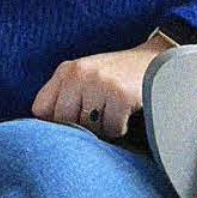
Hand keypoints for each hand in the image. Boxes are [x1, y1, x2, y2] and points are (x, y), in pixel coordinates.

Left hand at [31, 34, 171, 137]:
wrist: (156, 61)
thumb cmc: (116, 78)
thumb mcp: (84, 79)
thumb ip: (62, 99)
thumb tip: (43, 135)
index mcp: (66, 71)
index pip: (40, 110)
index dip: (53, 125)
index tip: (69, 126)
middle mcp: (78, 74)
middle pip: (64, 123)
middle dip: (82, 128)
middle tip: (98, 116)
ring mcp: (99, 84)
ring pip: (90, 129)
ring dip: (103, 128)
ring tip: (112, 110)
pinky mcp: (120, 95)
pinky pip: (113, 129)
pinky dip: (120, 127)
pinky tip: (126, 112)